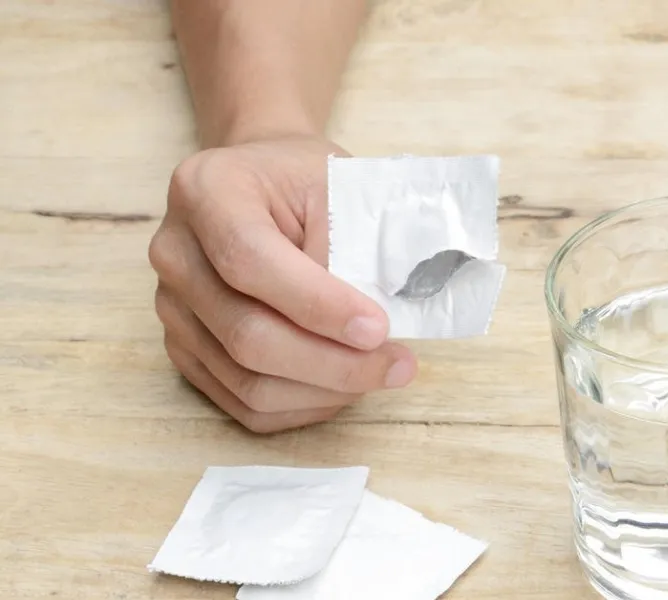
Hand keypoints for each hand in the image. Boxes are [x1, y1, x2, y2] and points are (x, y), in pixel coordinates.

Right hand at [149, 136, 416, 432]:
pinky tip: (345, 386)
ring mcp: (173, 307)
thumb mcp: (336, 183)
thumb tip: (373, 330)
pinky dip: (303, 405)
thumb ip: (347, 245)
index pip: (250, 262)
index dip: (318, 305)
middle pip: (247, 335)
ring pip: (247, 379)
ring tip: (381, 373)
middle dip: (334, 363)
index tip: (378, 328)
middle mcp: (175, 253)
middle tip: (399, 364)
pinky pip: (243, 402)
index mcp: (206, 191)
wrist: (264, 183)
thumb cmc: (306, 180)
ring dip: (325, 390)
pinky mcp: (186, 349)